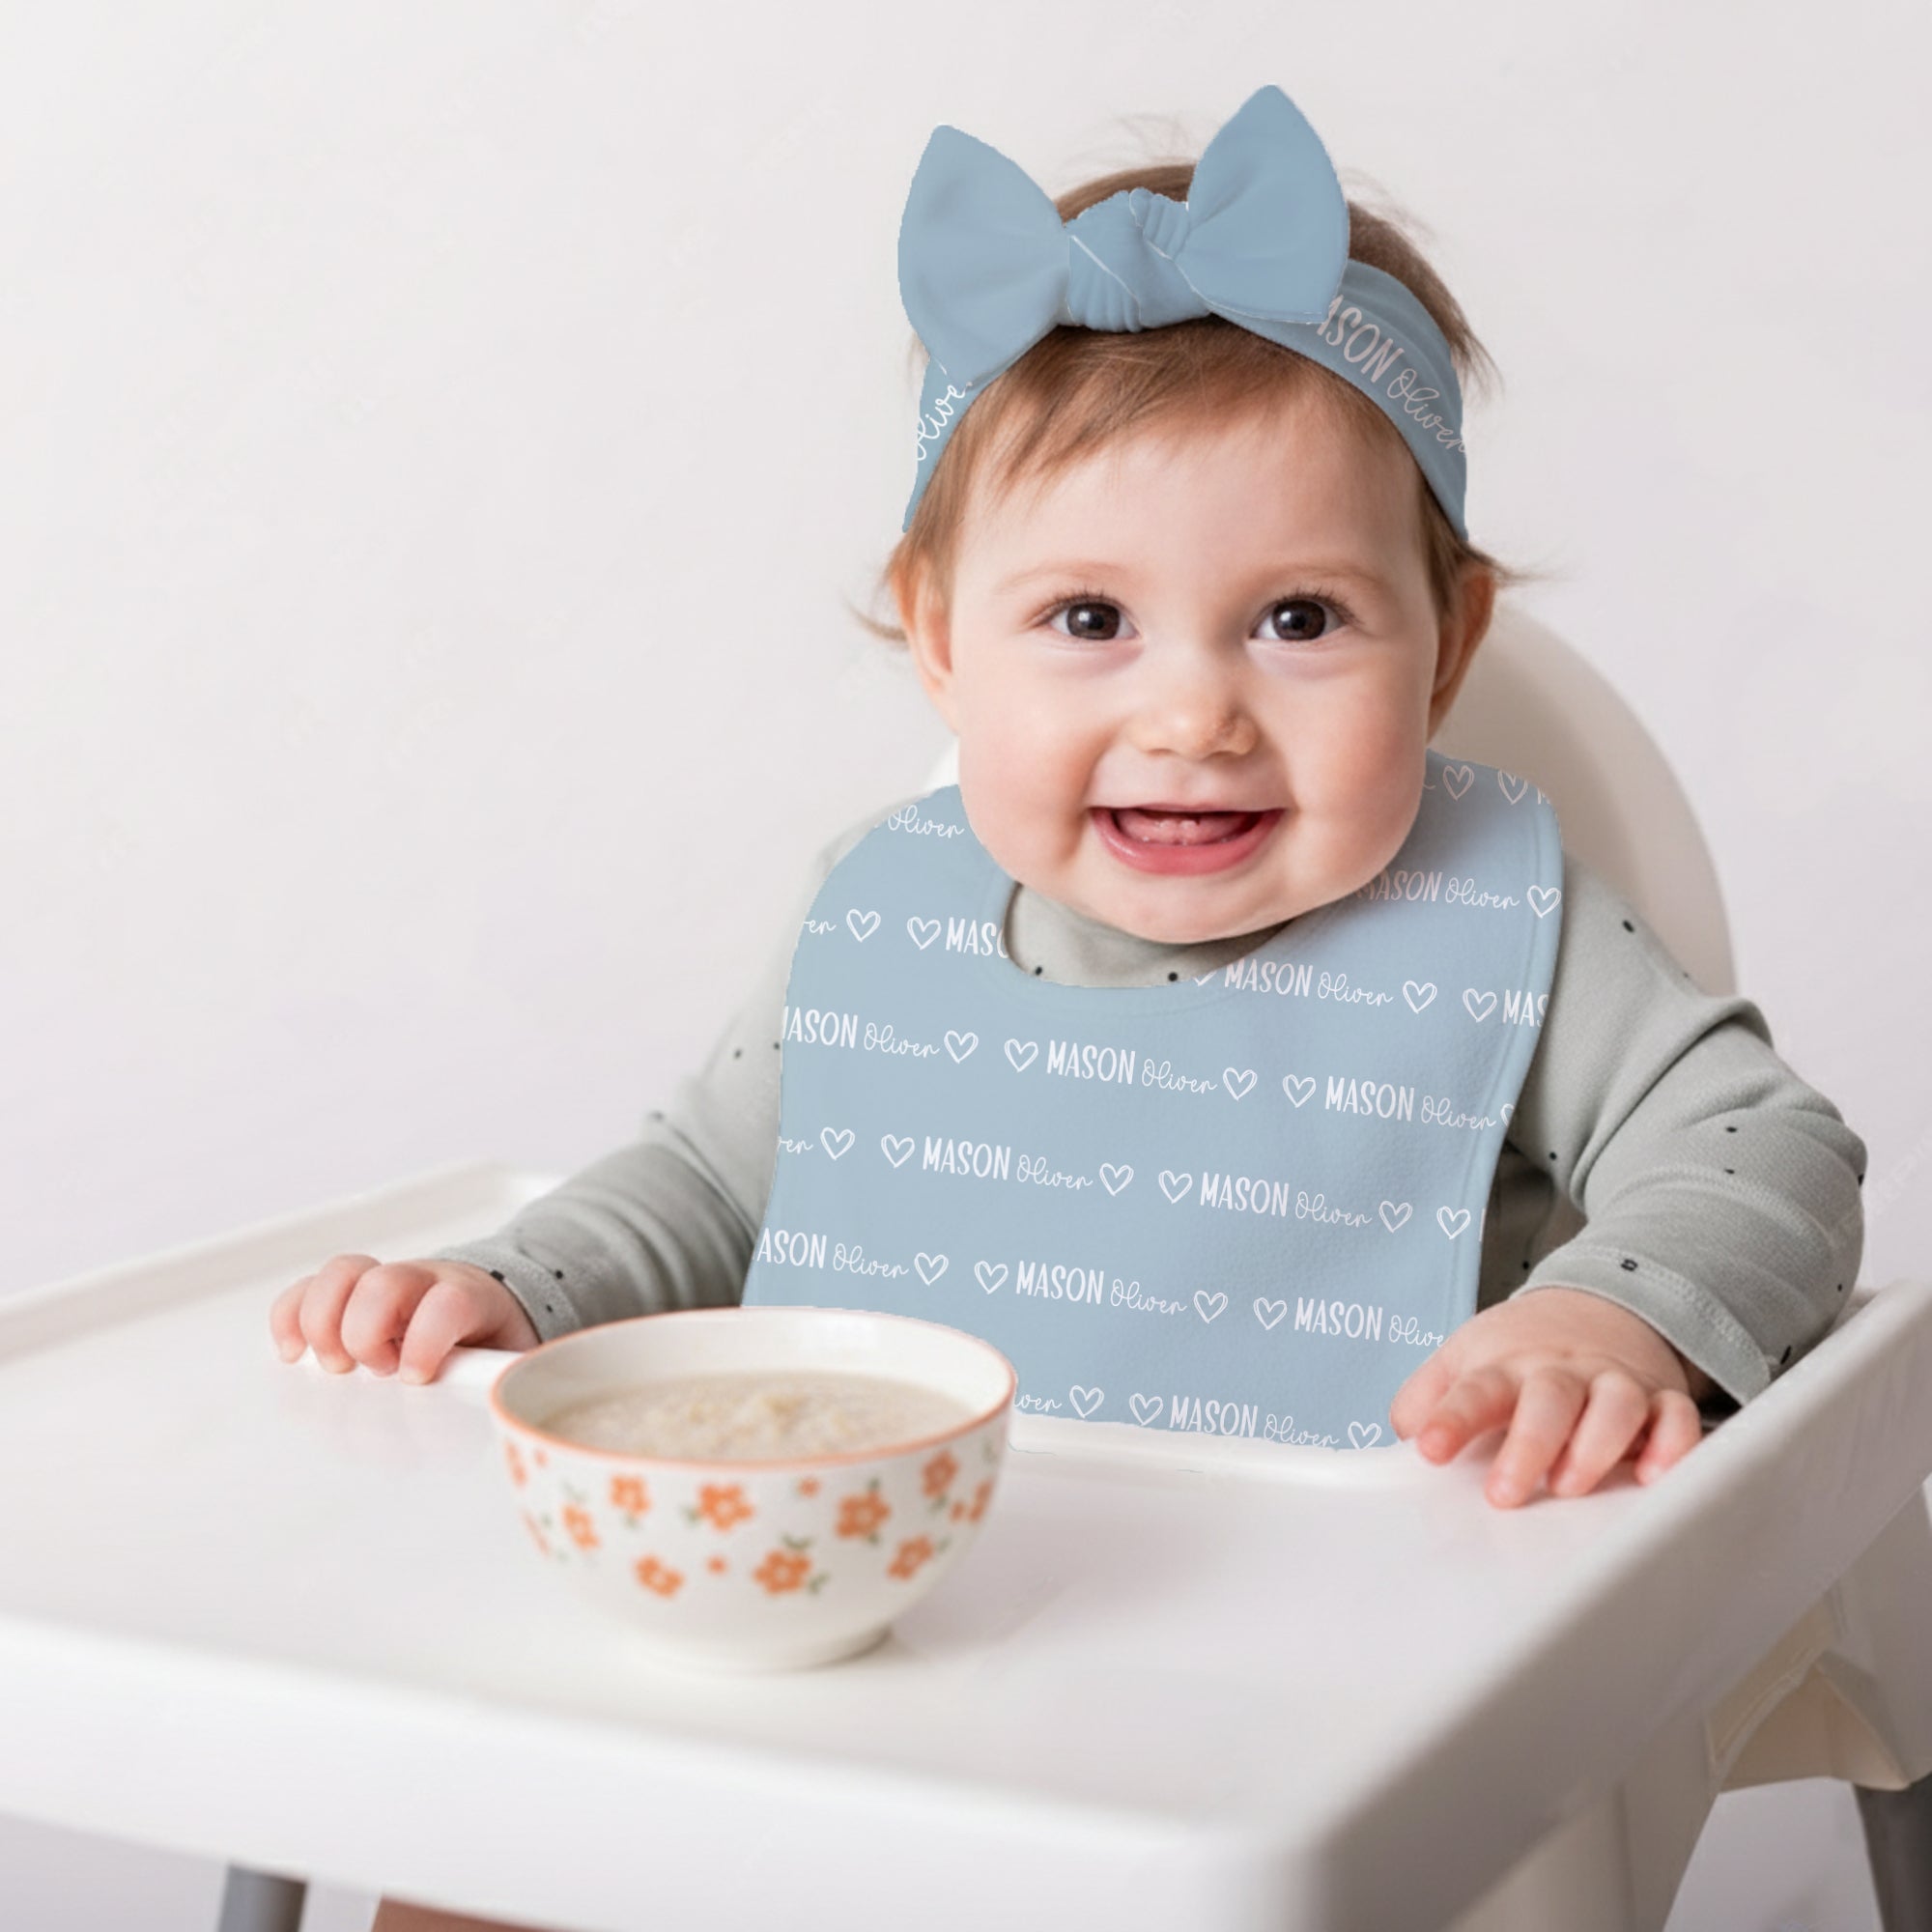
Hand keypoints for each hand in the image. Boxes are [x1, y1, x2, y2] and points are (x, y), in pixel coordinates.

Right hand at [268, 1253, 541, 1382]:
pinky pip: (307, 1289)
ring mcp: (382, 1281)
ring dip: (324, 1323)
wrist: (488, 1304)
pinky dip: (291, 1318)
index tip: (416, 1377)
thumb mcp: (510, 1360)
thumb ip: (497, 1380)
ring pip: (343, 1273)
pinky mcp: (348, 1294)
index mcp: (472, 1297)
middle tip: (378, 1371)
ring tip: (336, 1366)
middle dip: (368, 1332)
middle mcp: (423, 1280)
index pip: (448, 1302)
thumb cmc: (493, 1340)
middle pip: (385, 1282)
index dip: (426, 1339)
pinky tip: (294, 1354)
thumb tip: (489, 1412)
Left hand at [1389, 1287, 1712, 1507]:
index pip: (1474, 1389)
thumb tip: (1406, 1433)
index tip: (1430, 1450)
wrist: (1597, 1306)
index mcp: (1505, 1365)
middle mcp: (1561, 1371)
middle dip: (1527, 1447)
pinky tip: (1653, 1476)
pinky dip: (1672, 1446)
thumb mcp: (1463, 1360)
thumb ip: (1427, 1397)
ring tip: (1569, 1486)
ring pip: (1616, 1405)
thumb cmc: (1521, 1351)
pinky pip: (1678, 1418)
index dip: (1451, 1419)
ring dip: (1595, 1446)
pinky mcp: (1661, 1397)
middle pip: (1548, 1399)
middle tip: (1503, 1494)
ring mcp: (1614, 1381)